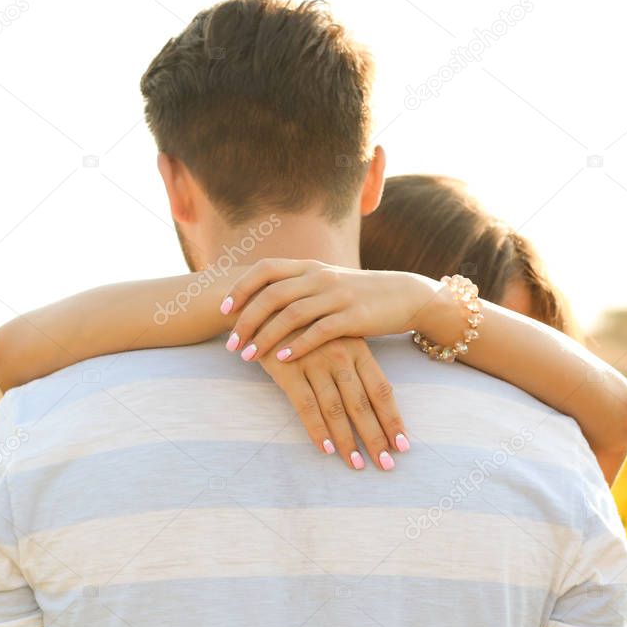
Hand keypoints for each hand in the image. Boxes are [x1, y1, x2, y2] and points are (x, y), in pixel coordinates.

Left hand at [220, 258, 442, 361]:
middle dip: (247, 320)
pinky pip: (319, 331)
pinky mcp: (353, 317)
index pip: (265, 270)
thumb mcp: (324, 281)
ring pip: (291, 314)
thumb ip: (295, 285)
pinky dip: (298, 345)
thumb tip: (257, 296)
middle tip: (231, 344)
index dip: (241, 288)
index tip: (223, 310)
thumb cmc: (357, 293)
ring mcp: (337, 295)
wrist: (404, 295)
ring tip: (248, 356)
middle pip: (272, 295)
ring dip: (266, 336)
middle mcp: (319, 276)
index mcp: (308, 266)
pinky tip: (282, 359)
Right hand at [258, 336, 408, 469]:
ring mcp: (314, 362)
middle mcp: (340, 355)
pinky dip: (316, 429)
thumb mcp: (336, 335)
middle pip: (362, 404)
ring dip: (347, 440)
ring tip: (356, 464)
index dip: (392, 419)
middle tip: (386, 465)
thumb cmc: (305, 323)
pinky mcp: (288, 369)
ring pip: (335, 409)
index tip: (402, 445)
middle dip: (376, 437)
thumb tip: (372, 399)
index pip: (381, 390)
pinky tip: (326, 449)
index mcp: (358, 347)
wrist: (264, 301)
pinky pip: (305, 405)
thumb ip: (353, 361)